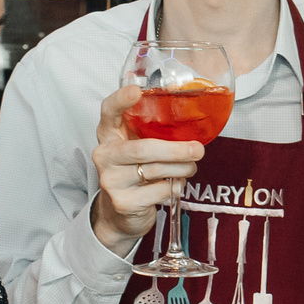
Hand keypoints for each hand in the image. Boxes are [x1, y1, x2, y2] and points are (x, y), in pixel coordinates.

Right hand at [87, 86, 204, 253]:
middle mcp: (104, 155)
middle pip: (143, 149)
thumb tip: (191, 116)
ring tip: (191, 166)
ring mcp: (111, 180)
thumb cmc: (134, 170)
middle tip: (198, 150)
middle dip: (176, 149)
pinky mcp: (123, 202)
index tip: (137, 91)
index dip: (121, 100)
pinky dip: (175, 186)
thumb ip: (151, 131)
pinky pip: (159, 191)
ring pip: (155, 170)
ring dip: (182, 168)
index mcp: (108, 134)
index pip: (108, 111)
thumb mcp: (136, 146)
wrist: (119, 212)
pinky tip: (176, 183)